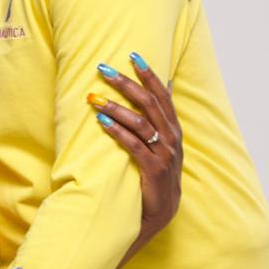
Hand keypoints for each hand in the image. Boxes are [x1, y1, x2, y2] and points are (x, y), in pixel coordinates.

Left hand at [89, 53, 183, 246]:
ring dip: (117, 106)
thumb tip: (163, 85)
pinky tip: (101, 121)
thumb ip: (160, 118)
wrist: (158, 213)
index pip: (162, 95)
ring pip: (141, 122)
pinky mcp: (153, 170)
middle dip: (127, 83)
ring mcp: (164, 155)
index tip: (133, 55)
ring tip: (95, 97)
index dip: (149, 74)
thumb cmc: (155, 176)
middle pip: (149, 103)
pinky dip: (117, 131)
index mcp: (173, 130)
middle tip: (104, 69)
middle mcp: (172, 139)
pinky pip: (134, 146)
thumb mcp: (162, 145)